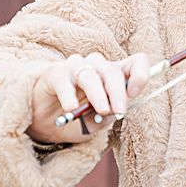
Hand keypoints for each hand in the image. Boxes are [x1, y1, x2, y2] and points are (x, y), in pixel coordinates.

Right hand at [28, 52, 154, 143]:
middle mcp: (96, 66)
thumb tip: (115, 111)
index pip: (136, 62)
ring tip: (101, 111)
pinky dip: (69, 95)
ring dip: (98, 94)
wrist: (45, 124)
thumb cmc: (77, 120)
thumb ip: (108, 116)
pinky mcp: (54, 73)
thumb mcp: (98, 122)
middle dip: (118, 93)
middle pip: (112, 71)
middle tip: (119, 111)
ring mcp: (75, 67)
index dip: (140, 73)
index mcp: (114, 75)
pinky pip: (63, 80)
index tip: (135, 92)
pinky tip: (71, 108)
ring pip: (90, 75)